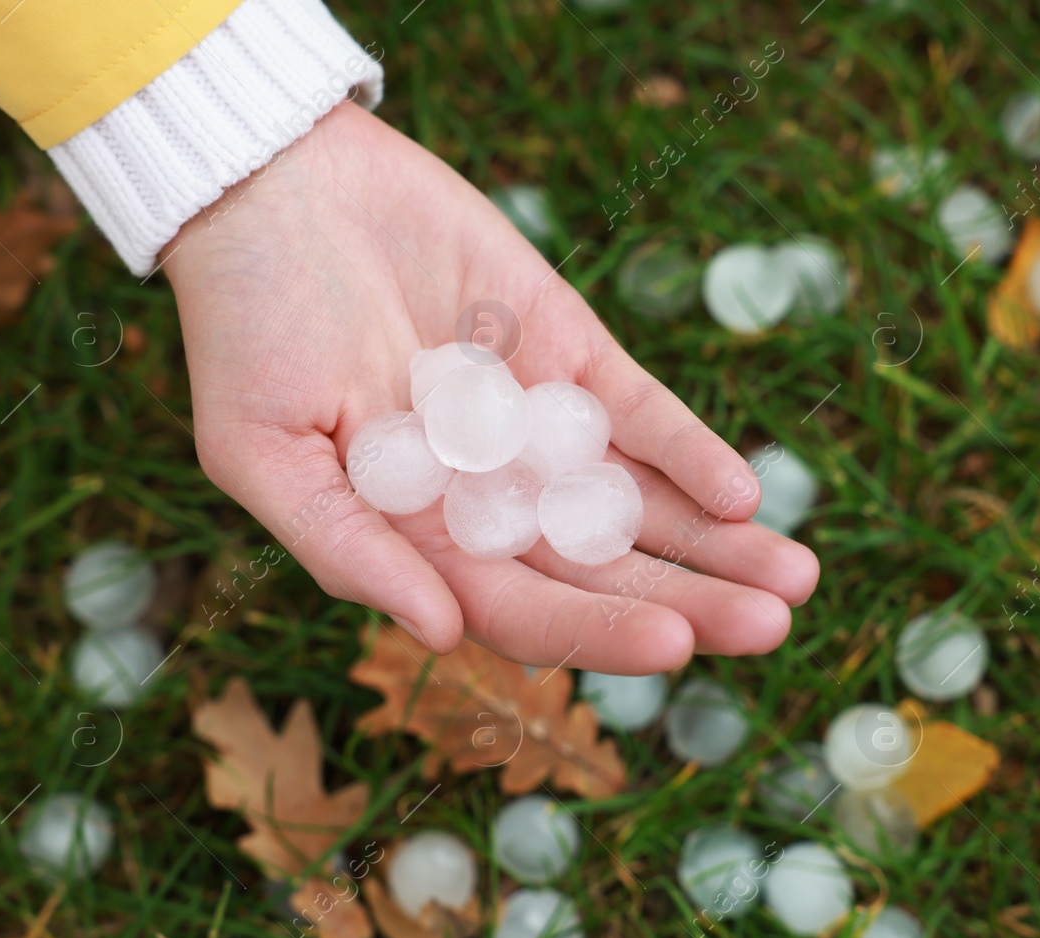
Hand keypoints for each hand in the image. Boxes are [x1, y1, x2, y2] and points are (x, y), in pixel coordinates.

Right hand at [164, 103, 818, 672]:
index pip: (523, 609)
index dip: (595, 632)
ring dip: (716, 542)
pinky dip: (691, 448)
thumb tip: (440, 635)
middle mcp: (492, 497)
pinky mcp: (569, 352)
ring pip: (639, 500)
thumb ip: (348, 547)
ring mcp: (538, 426)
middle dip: (688, 601)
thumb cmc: (244, 327)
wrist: (277, 188)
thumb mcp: (262, 451)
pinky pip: (641, 411)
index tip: (673, 647)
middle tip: (772, 626)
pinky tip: (746, 492)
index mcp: (422, 538)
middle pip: (603, 568)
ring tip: (795, 575)